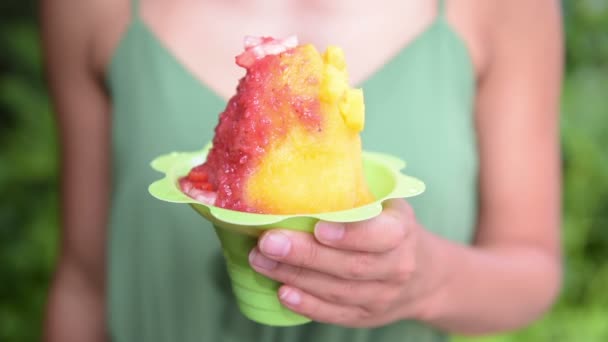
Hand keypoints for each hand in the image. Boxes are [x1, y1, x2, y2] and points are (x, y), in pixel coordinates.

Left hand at [248, 199, 438, 326]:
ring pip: (337, 290)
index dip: (349, 234)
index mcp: (401, 231)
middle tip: (268, 242)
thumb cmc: (393, 229)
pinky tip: (282, 292)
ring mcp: (382, 296)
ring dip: (296, 276)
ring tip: (261, 261)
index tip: (317, 227)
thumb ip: (358, 190)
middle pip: (349, 266)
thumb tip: (307, 160)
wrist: (426, 277)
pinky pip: (335, 314)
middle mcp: (396, 267)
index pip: (381, 236)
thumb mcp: (389, 204)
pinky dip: (308, 305)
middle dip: (305, 254)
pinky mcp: (366, 316)